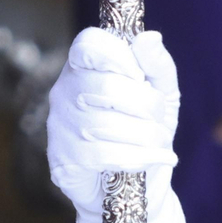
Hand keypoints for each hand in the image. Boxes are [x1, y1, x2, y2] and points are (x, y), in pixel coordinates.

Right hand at [47, 28, 183, 222]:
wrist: (140, 184)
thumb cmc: (146, 128)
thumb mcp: (162, 92)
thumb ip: (158, 64)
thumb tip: (150, 38)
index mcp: (86, 65)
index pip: (89, 44)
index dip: (119, 57)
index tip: (140, 76)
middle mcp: (65, 91)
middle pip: (105, 87)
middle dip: (146, 105)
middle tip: (158, 119)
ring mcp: (59, 126)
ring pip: (105, 124)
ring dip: (146, 136)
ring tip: (160, 142)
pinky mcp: (62, 160)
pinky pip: (103, 155)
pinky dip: (139, 158)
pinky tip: (156, 159)